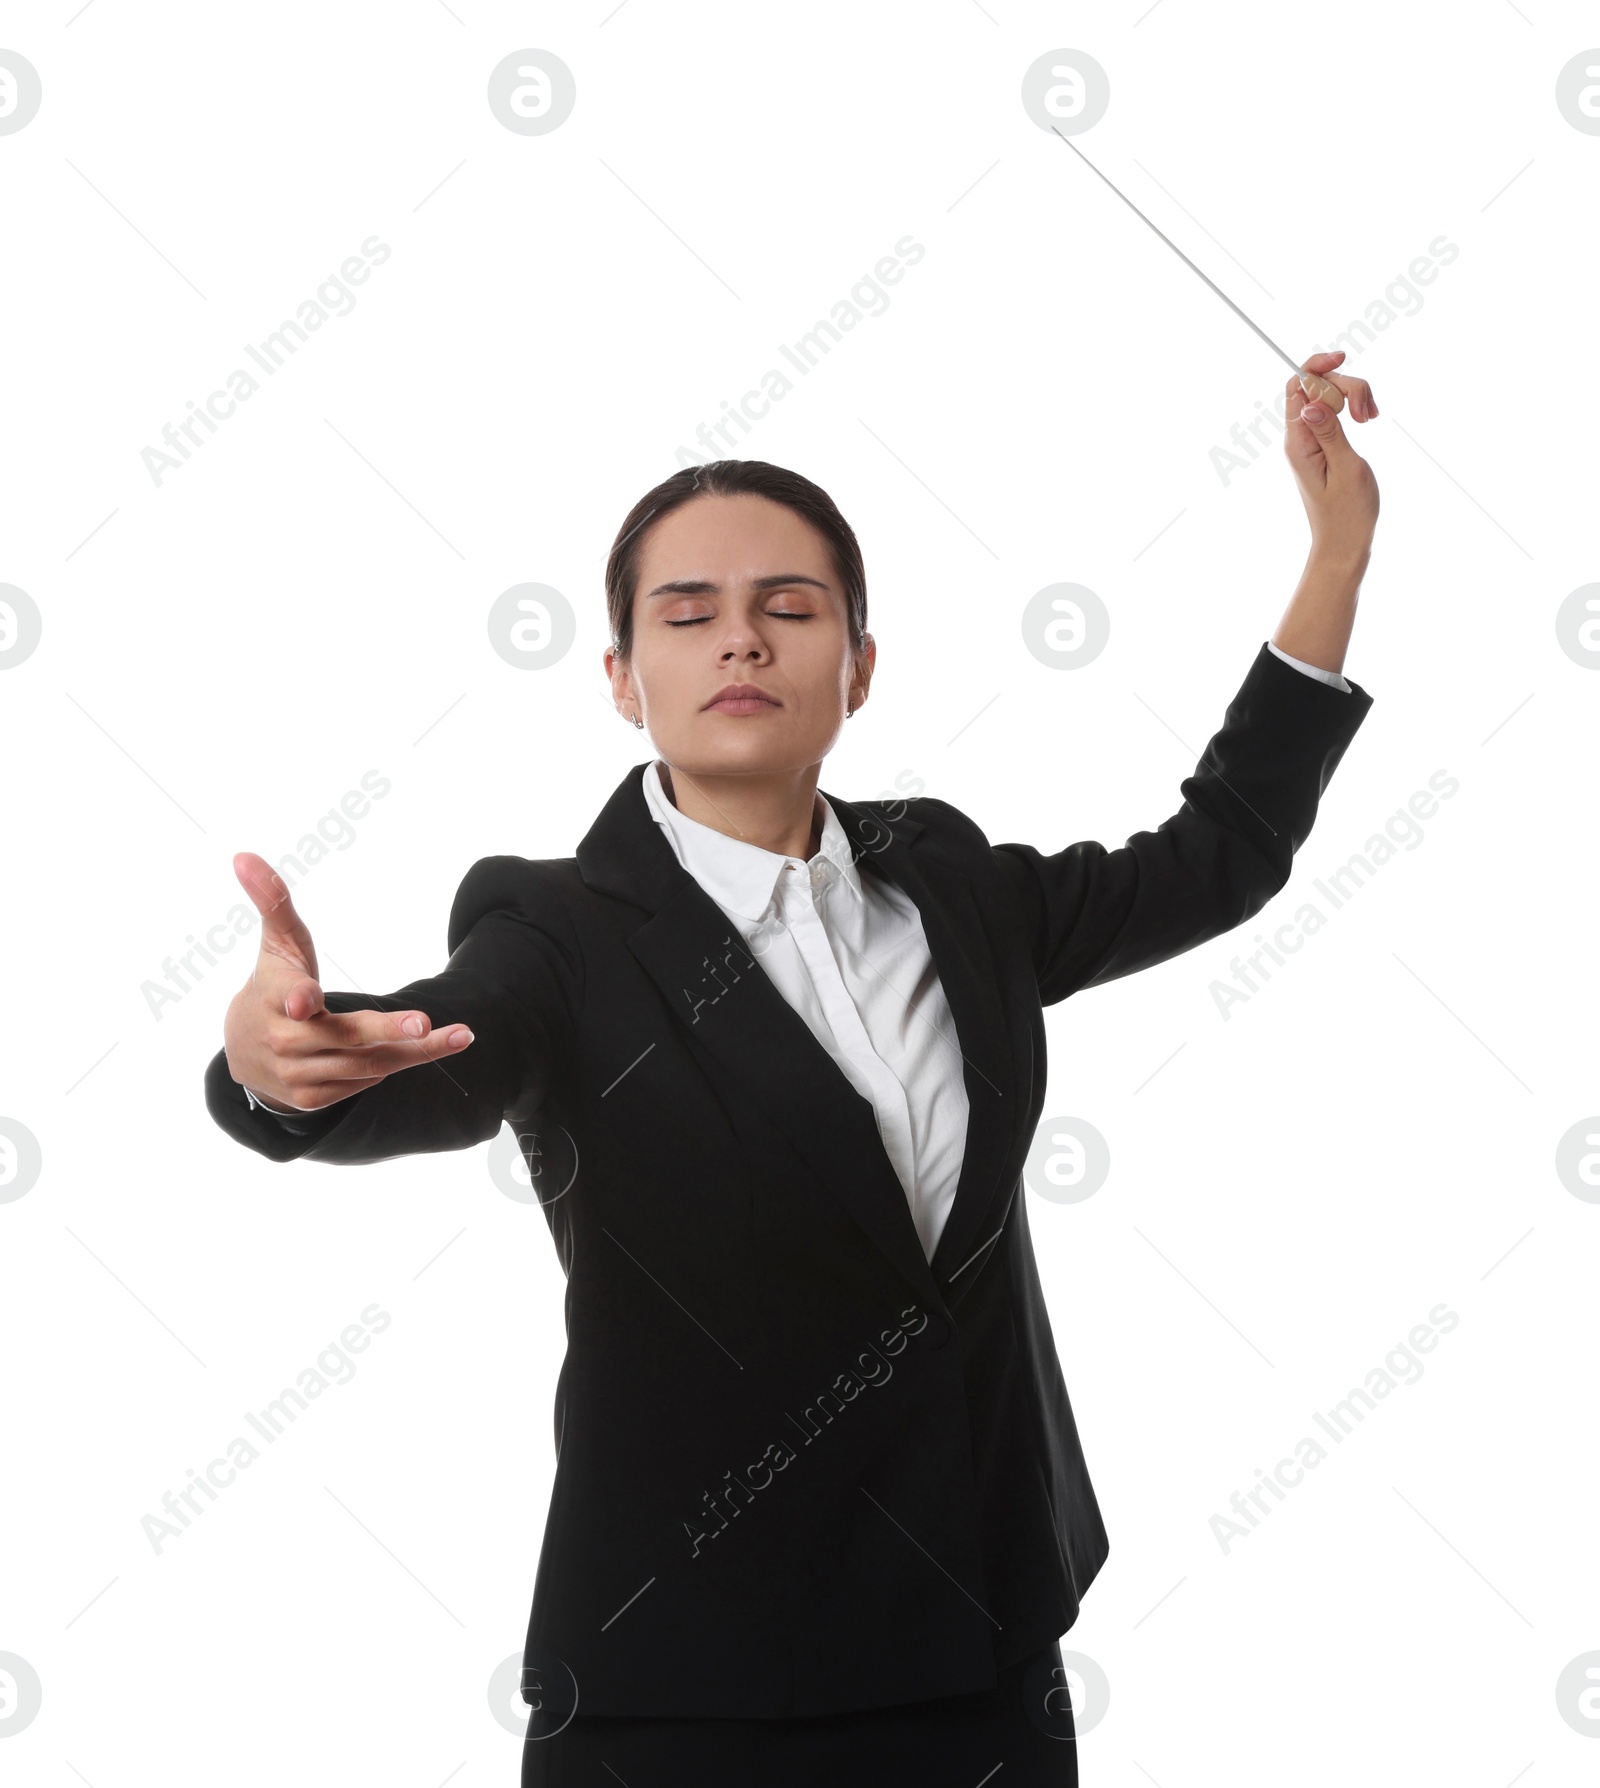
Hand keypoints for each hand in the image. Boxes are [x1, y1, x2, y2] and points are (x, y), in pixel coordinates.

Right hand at [221, 852, 473, 1112]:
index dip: (297, 997)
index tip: (306, 1002)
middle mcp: (285, 1039)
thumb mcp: (277, 942)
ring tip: (460, 1036)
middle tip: (425, 1021)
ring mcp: (299, 1073)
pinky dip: (397, 1064)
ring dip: (416, 1051)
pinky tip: (426, 1048)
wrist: (244, 1051)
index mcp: (274, 996)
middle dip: (386, 1030)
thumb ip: (271, 900)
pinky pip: (366, 1080)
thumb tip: (244, 855)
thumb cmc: (274, 983)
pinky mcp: (314, 1098)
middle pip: (344, 1035)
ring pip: (366, 1063)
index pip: (286, 996)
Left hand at [1283, 350, 1379, 567]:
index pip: (1296, 387)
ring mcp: (1311, 440)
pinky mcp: (1324, 444)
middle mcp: (1299, 438)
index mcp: (1298, 442)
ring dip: (1354, 396)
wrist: (1345, 544)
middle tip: (1368, 415)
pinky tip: (1368, 420)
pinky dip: (1353, 409)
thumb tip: (1309, 400)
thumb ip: (1328, 431)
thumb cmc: (1347, 513)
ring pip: (1329, 396)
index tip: (1343, 358)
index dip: (1316, 366)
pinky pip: (1335, 412)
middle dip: (1346, 385)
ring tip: (1371, 418)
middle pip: (1316, 386)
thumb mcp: (1344, 468)